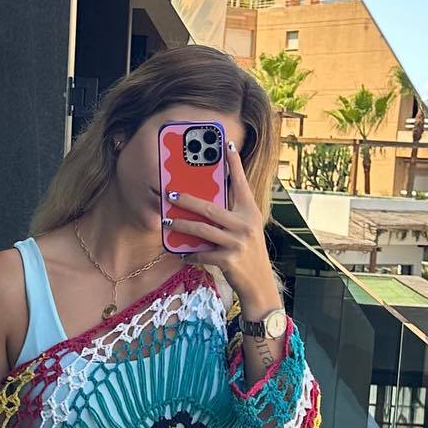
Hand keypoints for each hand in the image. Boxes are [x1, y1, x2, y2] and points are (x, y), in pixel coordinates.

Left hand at [165, 138, 278, 307]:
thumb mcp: (247, 229)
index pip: (241, 183)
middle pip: (210, 208)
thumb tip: (206, 202)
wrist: (259, 284)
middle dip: (187, 200)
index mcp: (250, 212)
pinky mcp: (228, 260)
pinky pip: (202, 253)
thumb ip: (232, 215)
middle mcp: (246, 225)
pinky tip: (182, 252)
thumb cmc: (249, 253)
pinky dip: (190, 253)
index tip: (227, 143)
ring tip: (168, 220)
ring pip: (202, 230)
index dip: (234, 163)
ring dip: (182, 225)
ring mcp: (237, 243)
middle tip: (170, 194)